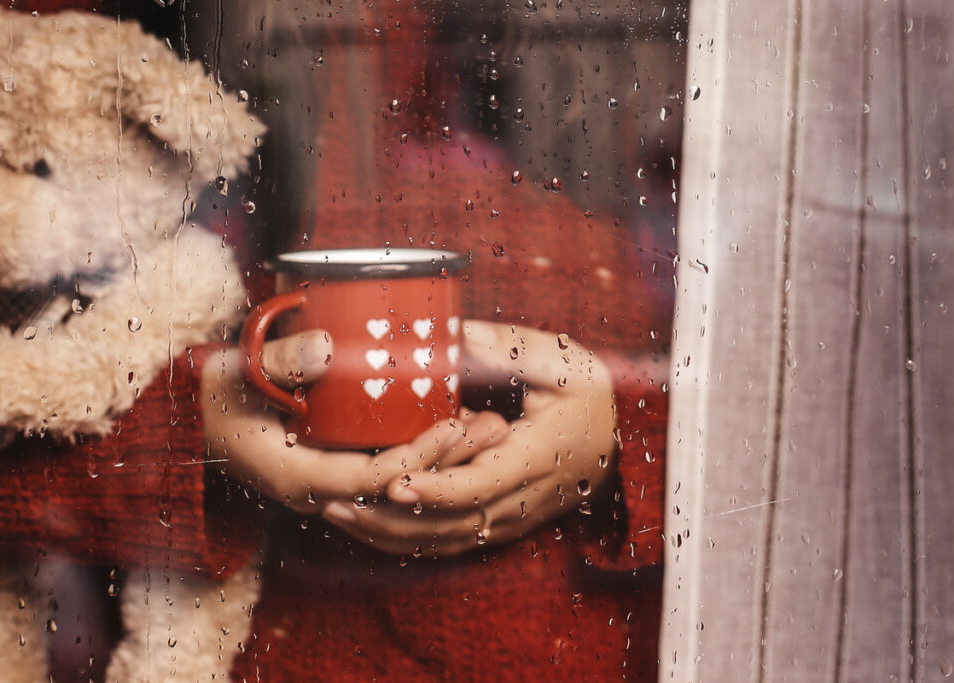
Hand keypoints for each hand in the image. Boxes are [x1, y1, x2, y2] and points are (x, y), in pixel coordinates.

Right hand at [201, 331, 476, 513]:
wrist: (190, 420)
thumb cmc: (212, 394)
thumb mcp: (237, 372)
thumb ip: (279, 361)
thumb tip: (325, 349)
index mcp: (296, 476)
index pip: (372, 479)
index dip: (416, 459)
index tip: (453, 427)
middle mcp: (317, 491)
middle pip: (397, 488)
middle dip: (448, 462)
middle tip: (493, 426)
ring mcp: (328, 485)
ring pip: (397, 484)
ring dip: (444, 461)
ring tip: (488, 426)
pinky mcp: (334, 471)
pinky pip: (387, 473)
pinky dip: (422, 456)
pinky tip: (455, 429)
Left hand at [321, 320, 617, 555]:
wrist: (617, 443)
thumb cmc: (587, 399)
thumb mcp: (559, 363)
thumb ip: (505, 349)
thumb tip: (449, 334)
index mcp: (537, 458)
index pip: (481, 485)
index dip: (437, 489)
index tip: (395, 482)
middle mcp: (521, 500)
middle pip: (450, 524)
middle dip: (390, 518)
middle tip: (336, 500)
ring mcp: (509, 519)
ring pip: (444, 541)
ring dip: (388, 533)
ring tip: (337, 513)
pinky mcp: (499, 525)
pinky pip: (450, 543)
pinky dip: (406, 541)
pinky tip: (367, 526)